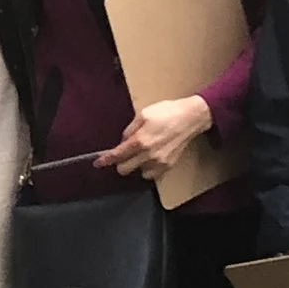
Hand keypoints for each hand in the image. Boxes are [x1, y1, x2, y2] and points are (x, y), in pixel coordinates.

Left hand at [99, 96, 213, 180]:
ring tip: (142, 152)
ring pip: (138, 172)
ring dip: (135, 165)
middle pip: (124, 169)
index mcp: (140, 140)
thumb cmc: (167, 113)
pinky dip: (147, 169)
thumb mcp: (143, 114)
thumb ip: (129, 130)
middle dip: (120, 162)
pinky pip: (151, 174)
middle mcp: (148, 154)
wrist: (190, 118)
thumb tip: (122, 142)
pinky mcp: (168, 166)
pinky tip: (150, 158)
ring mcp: (159, 162)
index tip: (98, 163)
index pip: (117, 155)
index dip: (105, 160)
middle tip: (124, 153)